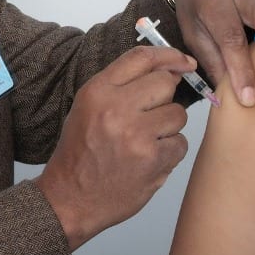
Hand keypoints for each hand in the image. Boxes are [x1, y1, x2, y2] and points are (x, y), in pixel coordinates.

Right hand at [35, 45, 192, 250]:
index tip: (183, 62)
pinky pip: (181, 143)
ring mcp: (136, 135)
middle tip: (151, 115)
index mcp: (98, 91)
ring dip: (168, 127)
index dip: (169, 56)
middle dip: (165, 98)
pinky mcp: (153, 160)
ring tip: (145, 141)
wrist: (70, 198)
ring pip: (178, 114)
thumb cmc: (81, 151)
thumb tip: (169, 69)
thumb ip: (122, 85)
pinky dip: (170, 152)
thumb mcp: (88, 106)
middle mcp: (116, 108)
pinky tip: (148, 159)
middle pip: (165, 83)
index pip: (142, 58)